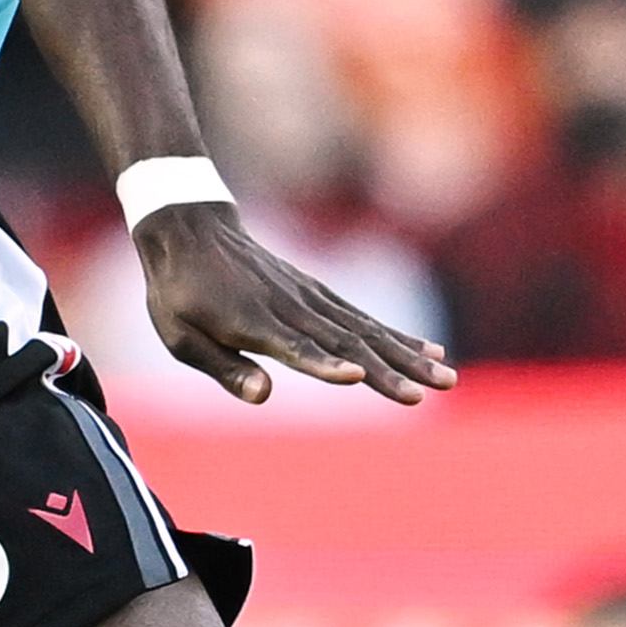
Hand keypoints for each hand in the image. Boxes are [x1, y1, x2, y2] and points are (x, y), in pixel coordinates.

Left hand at [133, 202, 453, 405]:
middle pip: (347, 343)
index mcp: (252, 322)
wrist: (190, 229)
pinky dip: (396, 335)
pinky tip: (428, 352)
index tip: (359, 377)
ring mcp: (308, 298)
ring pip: (365, 330)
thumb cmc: (178, 293)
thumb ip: (223, 368)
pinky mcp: (317, 293)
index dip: (326, 364)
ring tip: (446, 378)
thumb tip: (265, 396)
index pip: (297, 349)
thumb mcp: (180, 336)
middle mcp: (289, 308)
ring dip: (407, 356)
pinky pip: (362, 317)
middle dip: (390, 370)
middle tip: (429, 394)